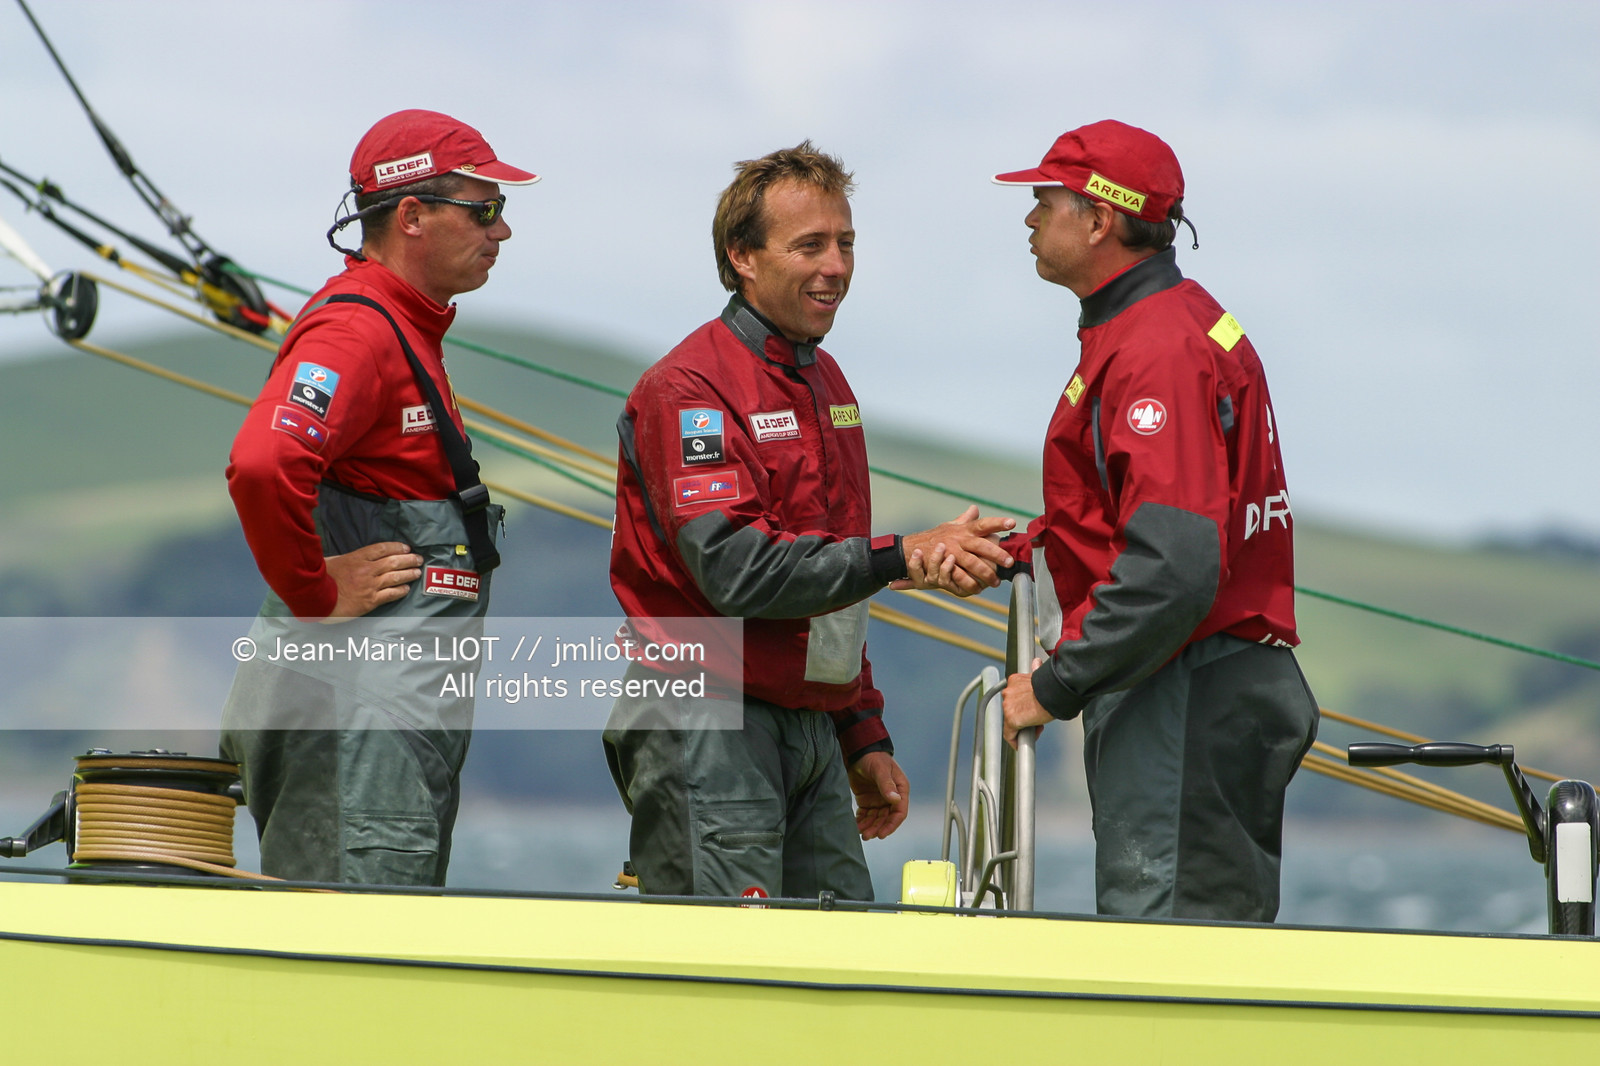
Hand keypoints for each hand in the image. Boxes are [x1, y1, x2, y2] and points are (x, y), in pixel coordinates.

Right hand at [322, 541, 423, 620]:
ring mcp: (369, 586)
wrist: (316, 599)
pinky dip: (400, 591)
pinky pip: (390, 594)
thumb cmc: (320, 580)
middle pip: (393, 561)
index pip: (381, 548)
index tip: (406, 548)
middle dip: (408, 559)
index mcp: (356, 558)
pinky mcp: (370, 601)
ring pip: (395, 577)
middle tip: (418, 559)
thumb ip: (345, 559)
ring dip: (408, 574)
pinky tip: (406, 588)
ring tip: (417, 572)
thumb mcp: (331, 561)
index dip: (396, 547)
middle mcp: (366, 570)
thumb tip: (353, 558)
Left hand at [848, 751, 908, 839]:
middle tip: (867, 835)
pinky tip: (856, 826)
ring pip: (876, 819)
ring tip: (861, 833)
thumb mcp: (880, 769)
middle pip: (886, 818)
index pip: (899, 812)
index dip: (891, 824)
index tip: (882, 834)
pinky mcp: (867, 801)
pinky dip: (862, 822)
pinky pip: (866, 815)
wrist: (858, 752)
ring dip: (870, 827)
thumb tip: (895, 799)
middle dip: (877, 828)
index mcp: (900, 789)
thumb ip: (887, 784)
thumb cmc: (873, 757)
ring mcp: (878, 800)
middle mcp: (891, 797)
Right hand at [900, 505, 1015, 595]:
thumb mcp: (950, 525)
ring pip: (972, 563)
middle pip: (981, 545)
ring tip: (996, 582)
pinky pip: (959, 576)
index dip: (998, 522)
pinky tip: (978, 589)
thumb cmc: (935, 536)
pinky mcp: (945, 566)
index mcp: (964, 529)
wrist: (912, 548)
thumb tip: (975, 509)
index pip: (984, 523)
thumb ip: (965, 519)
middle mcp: (960, 539)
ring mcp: (952, 553)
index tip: (1012, 522)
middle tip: (1009, 562)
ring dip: (985, 573)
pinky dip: (969, 584)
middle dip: (996, 553)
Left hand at [1002, 658, 1052, 747]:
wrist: (1055, 692)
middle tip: (1037, 720)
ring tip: (1037, 727)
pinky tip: (1022, 743)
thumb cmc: (1052, 686)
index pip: (1015, 697)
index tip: (1033, 709)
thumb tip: (1036, 662)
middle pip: (1012, 710)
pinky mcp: (1011, 719)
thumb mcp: (1040, 677)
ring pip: (1011, 722)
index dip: (1024, 705)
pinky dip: (1015, 740)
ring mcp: (1008, 706)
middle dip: (1024, 716)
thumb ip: (1035, 672)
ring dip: (1023, 727)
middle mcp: (1008, 692)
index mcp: (1014, 681)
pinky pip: (1009, 734)